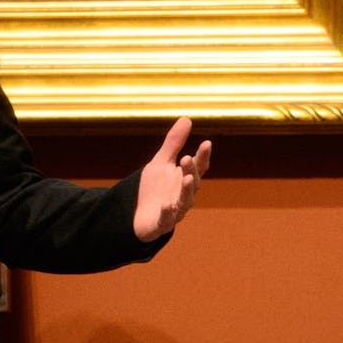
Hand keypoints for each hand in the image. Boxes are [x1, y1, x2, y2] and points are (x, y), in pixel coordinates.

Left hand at [133, 117, 211, 241]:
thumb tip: (187, 118)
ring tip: (187, 178)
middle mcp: (184, 195)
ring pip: (185, 201)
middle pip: (193, 182)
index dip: (203, 156)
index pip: (198, 166)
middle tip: (185, 158)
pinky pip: (167, 219)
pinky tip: (166, 204)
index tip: (206, 143)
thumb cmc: (154, 188)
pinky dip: (168, 213)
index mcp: (185, 179)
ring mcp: (175, 210)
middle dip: (191, 170)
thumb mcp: (161, 162)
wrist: (136, 213)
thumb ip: (173, 143)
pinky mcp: (161, 223)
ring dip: (186, 190)